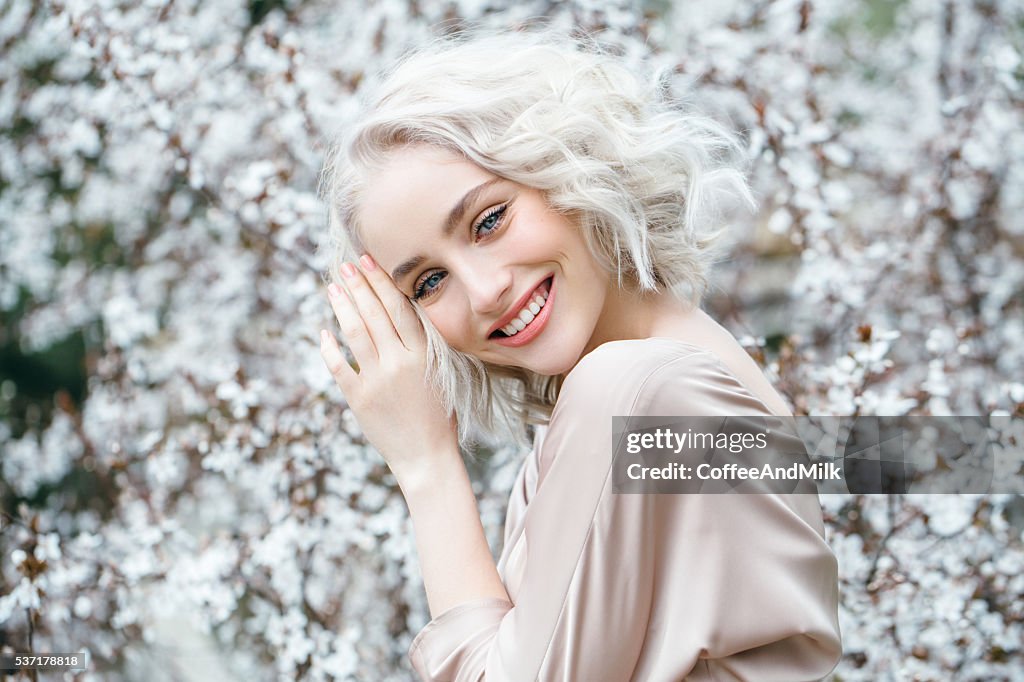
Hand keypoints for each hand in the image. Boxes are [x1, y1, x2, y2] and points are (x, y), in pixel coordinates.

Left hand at [319, 255, 458, 481]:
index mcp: (422, 355)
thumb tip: (397, 312)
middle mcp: (399, 363)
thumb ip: (420, 345)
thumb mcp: (439, 373)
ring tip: (333, 287)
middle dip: (358, 285)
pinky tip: (324, 331)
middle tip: (345, 265)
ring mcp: (376, 380)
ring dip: (342, 306)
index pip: (398, 308)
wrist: (426, 457)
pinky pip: (338, 366)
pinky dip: (328, 347)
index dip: (382, 281)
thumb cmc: (438, 416)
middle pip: (374, 314)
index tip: (368, 261)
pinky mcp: (358, 398)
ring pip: (354, 333)